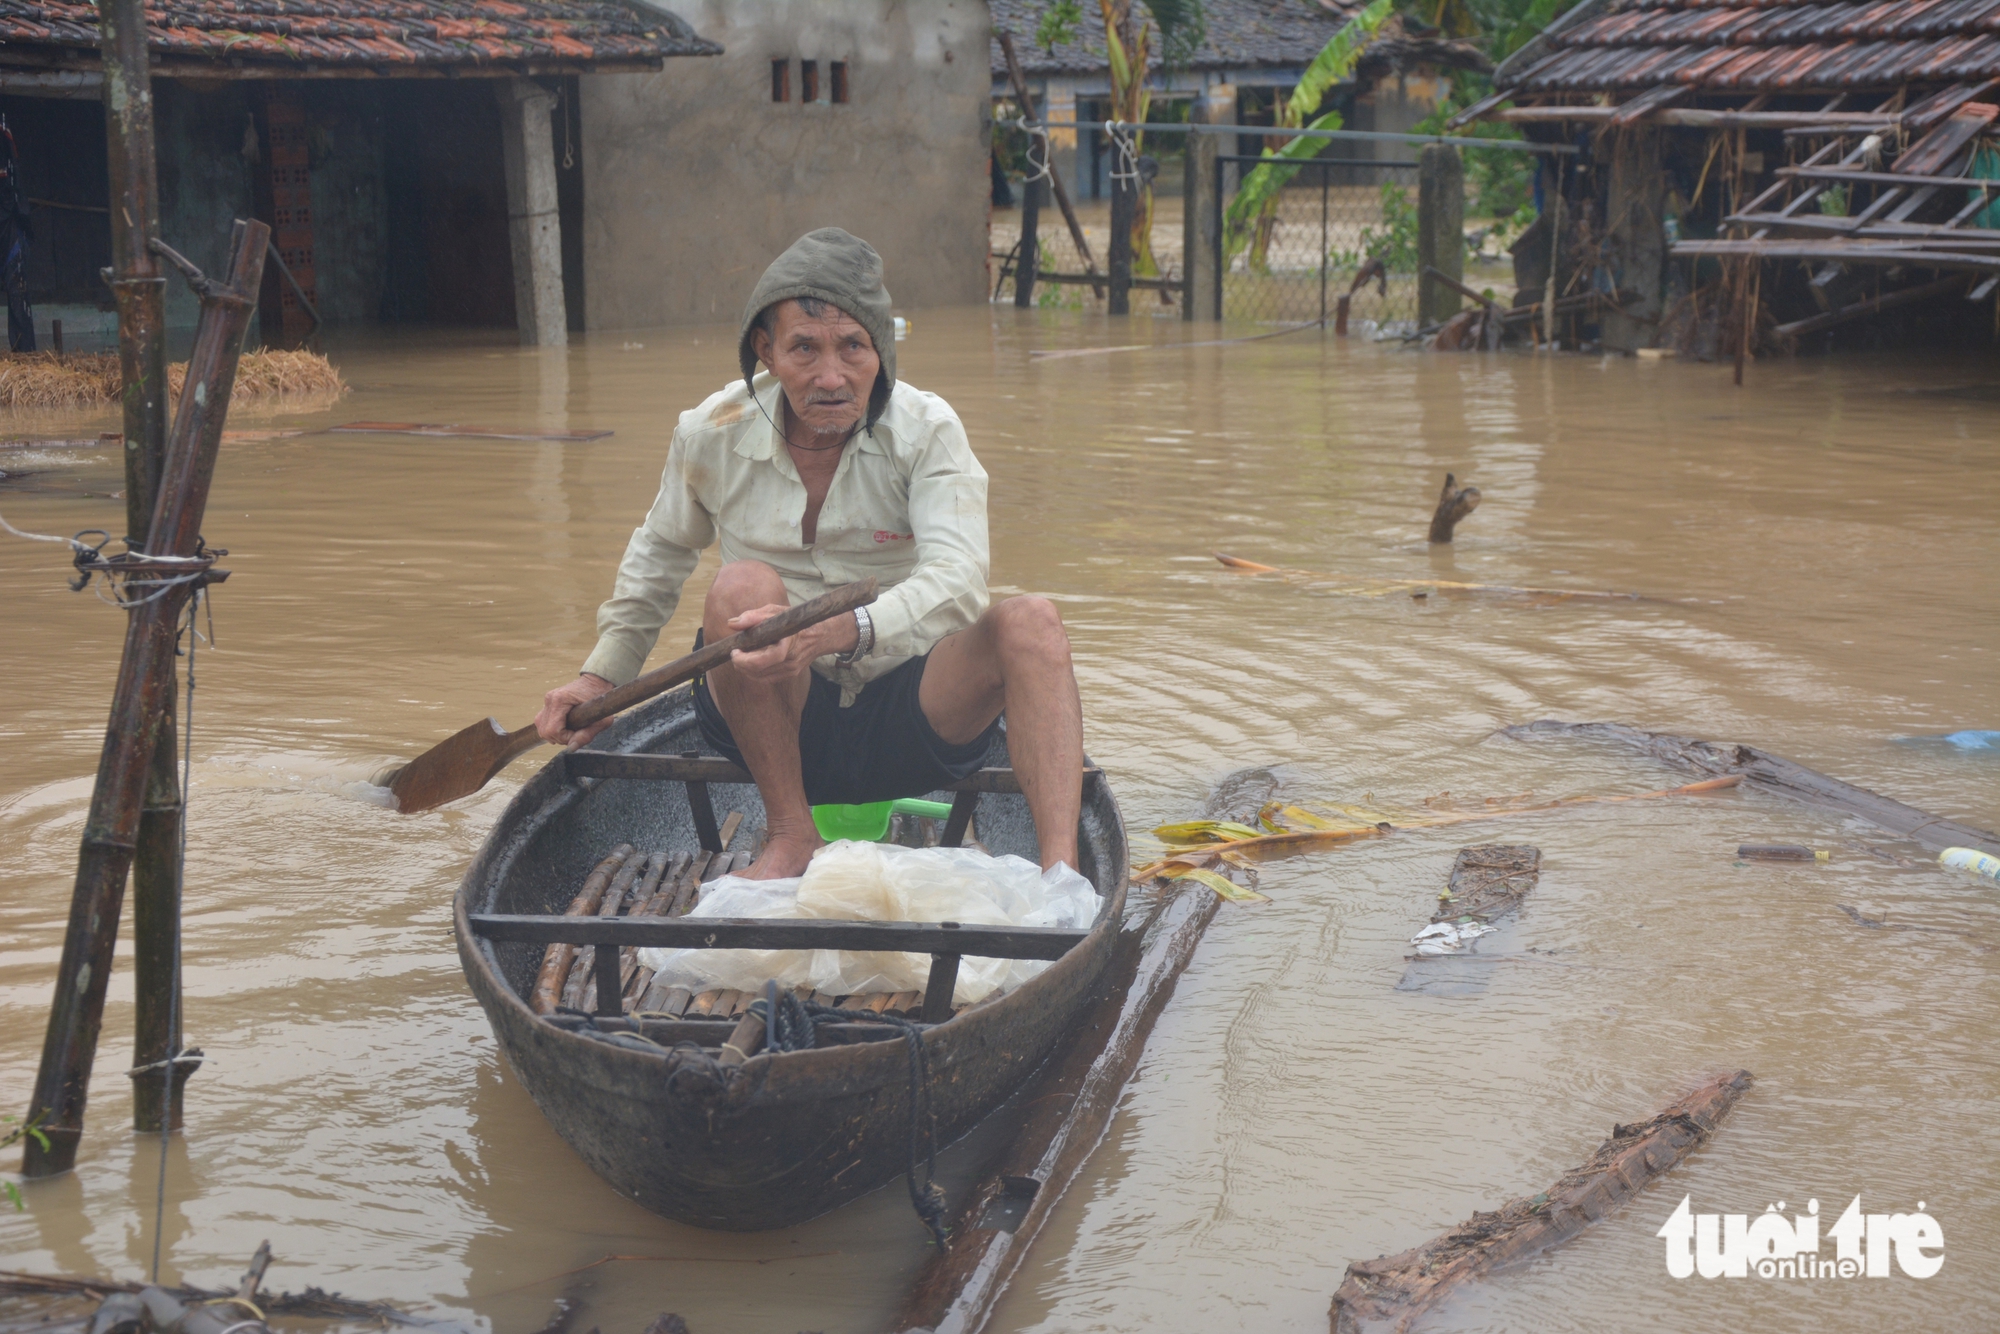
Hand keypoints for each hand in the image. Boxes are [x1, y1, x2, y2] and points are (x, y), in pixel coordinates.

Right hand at [536, 673, 615, 747]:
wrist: (598, 682)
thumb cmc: (602, 699)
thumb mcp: (601, 720)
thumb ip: (587, 735)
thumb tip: (571, 748)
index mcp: (560, 700)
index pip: (553, 730)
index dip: (565, 738)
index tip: (578, 735)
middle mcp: (550, 699)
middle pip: (545, 731)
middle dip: (560, 738)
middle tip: (575, 734)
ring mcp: (547, 700)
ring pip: (541, 728)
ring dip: (555, 734)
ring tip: (570, 731)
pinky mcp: (548, 702)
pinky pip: (543, 721)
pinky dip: (552, 728)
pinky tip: (564, 727)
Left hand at [725, 604, 857, 683]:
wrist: (819, 634)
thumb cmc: (795, 620)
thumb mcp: (775, 612)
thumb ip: (753, 617)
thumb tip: (732, 624)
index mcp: (787, 644)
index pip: (762, 660)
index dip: (744, 659)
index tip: (735, 650)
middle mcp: (790, 660)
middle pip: (758, 671)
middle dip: (741, 664)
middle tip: (734, 653)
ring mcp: (791, 670)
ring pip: (760, 677)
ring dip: (745, 669)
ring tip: (741, 657)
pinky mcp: (790, 674)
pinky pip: (766, 678)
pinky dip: (754, 673)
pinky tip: (750, 663)